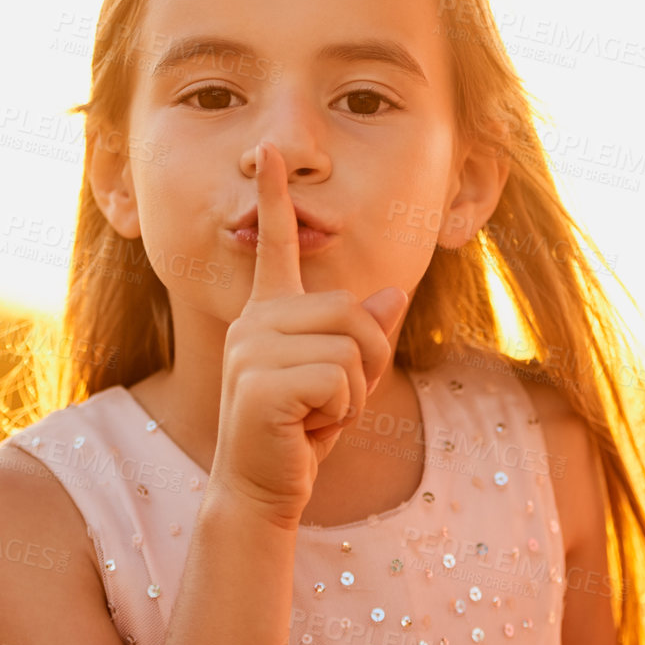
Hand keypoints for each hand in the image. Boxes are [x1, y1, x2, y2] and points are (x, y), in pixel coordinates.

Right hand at [209, 141, 409, 528]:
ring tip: (315, 415)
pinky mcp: (261, 382)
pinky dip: (340, 413)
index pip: (273, 246)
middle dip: (366, 361)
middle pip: (352, 310)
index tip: (274, 155)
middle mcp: (254, 321)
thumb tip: (391, 295)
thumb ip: (363, 337)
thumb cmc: (299, 433)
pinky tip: (306, 429)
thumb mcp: (341, 381)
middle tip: (332, 401)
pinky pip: (339, 380)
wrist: (259, 489)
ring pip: (352, 346)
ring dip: (354, 392)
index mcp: (268, 313)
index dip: (276, 199)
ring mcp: (253, 349)